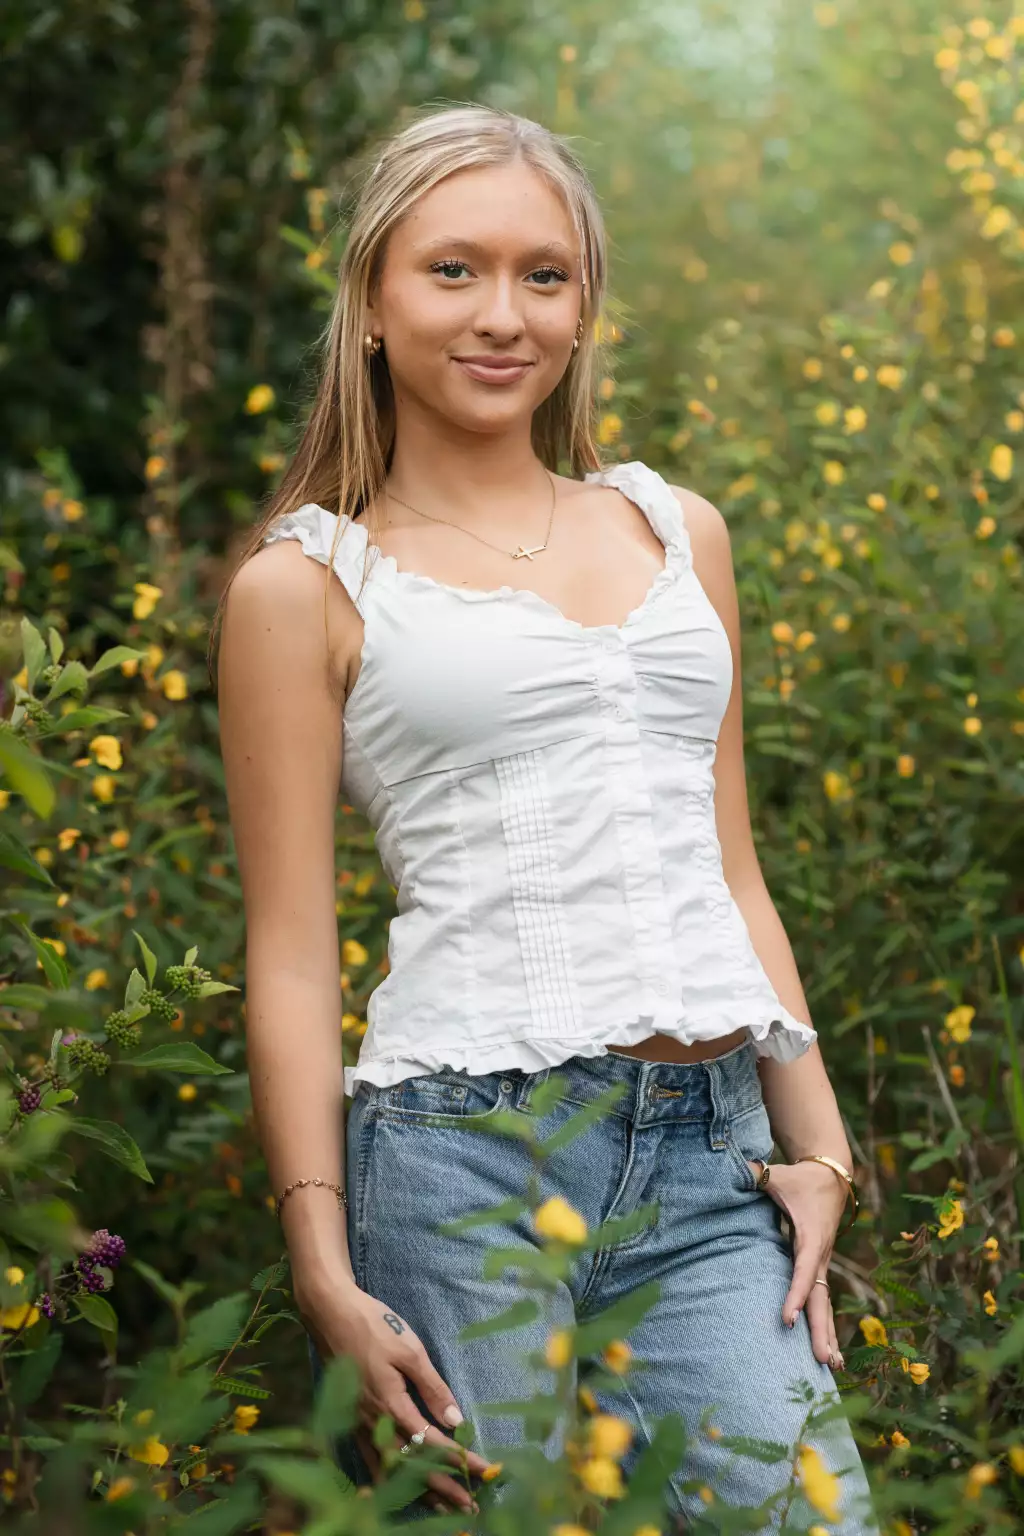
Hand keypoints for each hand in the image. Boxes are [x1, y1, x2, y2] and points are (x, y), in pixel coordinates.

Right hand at [298, 1279, 491, 1514]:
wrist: (330, 1314)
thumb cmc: (374, 1326)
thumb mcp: (410, 1350)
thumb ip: (432, 1388)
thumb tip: (456, 1421)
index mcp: (393, 1405)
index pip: (433, 1443)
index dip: (460, 1459)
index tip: (484, 1471)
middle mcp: (375, 1422)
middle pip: (412, 1466)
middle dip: (443, 1488)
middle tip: (469, 1507)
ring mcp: (360, 1423)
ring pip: (391, 1468)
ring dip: (417, 1490)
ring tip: (441, 1508)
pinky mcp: (351, 1417)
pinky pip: (370, 1458)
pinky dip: (386, 1478)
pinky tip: (394, 1489)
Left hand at [747, 1158, 847, 1369]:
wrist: (831, 1177)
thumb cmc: (800, 1179)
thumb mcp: (779, 1174)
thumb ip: (757, 1173)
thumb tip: (739, 1168)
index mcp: (811, 1237)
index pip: (804, 1271)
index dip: (796, 1295)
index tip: (787, 1320)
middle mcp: (821, 1255)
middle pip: (821, 1298)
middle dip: (821, 1330)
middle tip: (822, 1361)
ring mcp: (823, 1264)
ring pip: (826, 1304)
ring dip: (828, 1335)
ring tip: (832, 1368)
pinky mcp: (820, 1268)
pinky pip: (823, 1300)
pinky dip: (826, 1326)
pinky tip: (829, 1352)